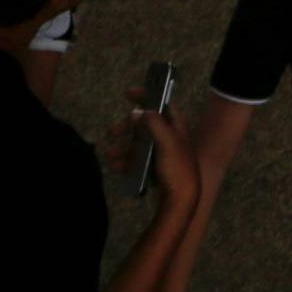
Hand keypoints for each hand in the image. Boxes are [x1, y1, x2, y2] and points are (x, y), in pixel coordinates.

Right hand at [106, 93, 199, 209]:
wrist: (181, 199)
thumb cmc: (177, 167)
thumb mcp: (167, 141)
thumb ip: (153, 123)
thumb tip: (137, 111)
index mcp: (175, 124)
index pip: (160, 102)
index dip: (145, 95)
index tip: (128, 93)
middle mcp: (168, 135)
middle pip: (144, 124)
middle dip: (127, 126)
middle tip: (112, 131)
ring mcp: (161, 151)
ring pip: (138, 143)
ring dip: (123, 147)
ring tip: (110, 154)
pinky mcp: (155, 167)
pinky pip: (137, 160)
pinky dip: (126, 161)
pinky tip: (115, 167)